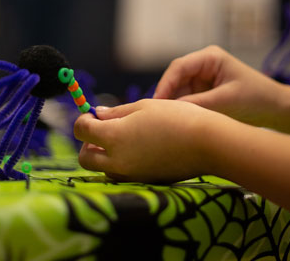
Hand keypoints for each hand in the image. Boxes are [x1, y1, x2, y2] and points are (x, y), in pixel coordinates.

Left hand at [74, 99, 224, 182]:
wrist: (208, 144)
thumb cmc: (176, 118)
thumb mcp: (144, 107)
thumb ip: (116, 112)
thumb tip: (97, 114)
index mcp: (113, 138)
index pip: (81, 130)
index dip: (84, 119)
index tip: (94, 114)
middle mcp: (117, 161)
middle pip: (84, 158)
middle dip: (88, 144)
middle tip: (103, 131)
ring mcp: (131, 175)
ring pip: (102, 170)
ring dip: (103, 156)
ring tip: (122, 140)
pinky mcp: (144, 182)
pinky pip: (121, 175)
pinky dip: (120, 164)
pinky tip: (138, 150)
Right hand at [153, 45, 282, 126]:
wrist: (277, 109)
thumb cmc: (256, 99)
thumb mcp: (226, 101)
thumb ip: (198, 103)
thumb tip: (172, 110)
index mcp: (210, 57)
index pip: (179, 67)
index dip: (165, 84)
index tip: (157, 102)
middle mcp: (204, 65)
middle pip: (175, 78)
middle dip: (166, 96)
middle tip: (156, 115)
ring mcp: (203, 78)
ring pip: (178, 90)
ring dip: (173, 104)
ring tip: (164, 120)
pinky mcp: (204, 92)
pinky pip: (186, 99)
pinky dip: (181, 109)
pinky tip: (175, 121)